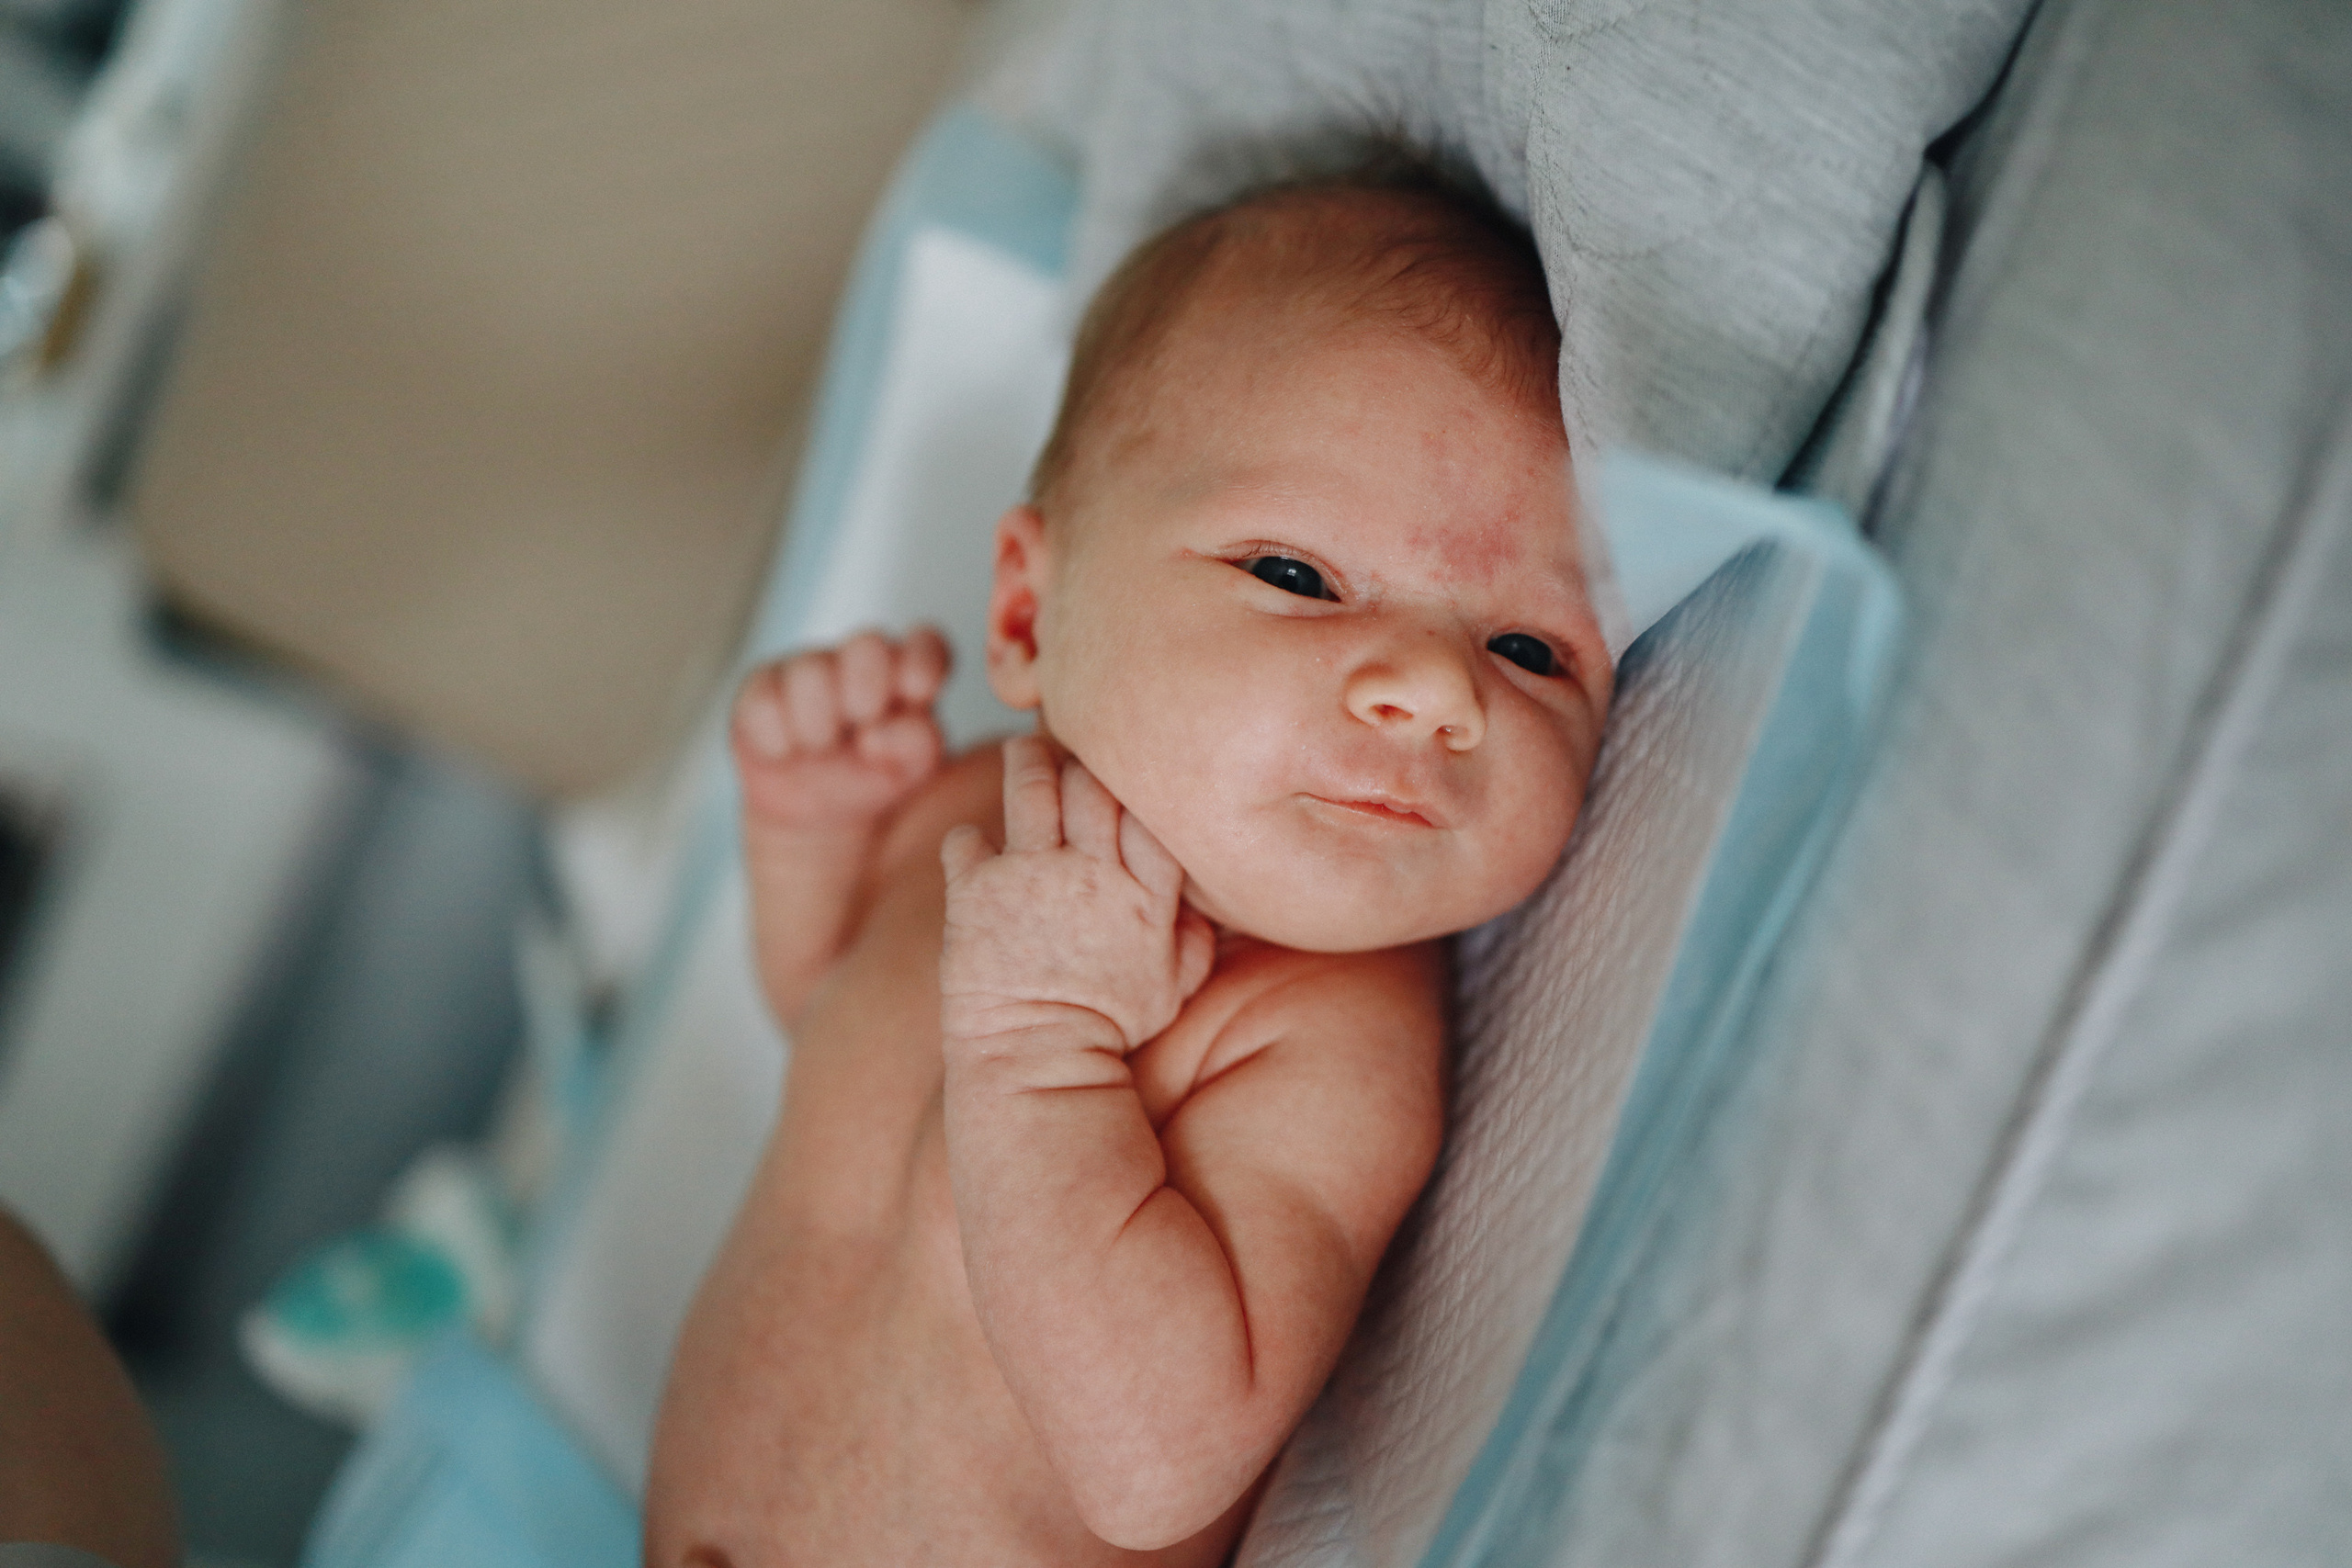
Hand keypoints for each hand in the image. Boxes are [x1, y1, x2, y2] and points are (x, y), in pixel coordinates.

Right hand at [732, 627, 950, 832]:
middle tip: (860, 722)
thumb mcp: (909, 768)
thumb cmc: (871, 775)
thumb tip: (885, 731)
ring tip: (819, 749)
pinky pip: (764, 704)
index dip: (923, 658)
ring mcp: (807, 670)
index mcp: (905, 674)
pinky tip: (785, 753)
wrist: (815, 812)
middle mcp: (857, 661)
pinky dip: (778, 741)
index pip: (926, 645)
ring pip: (811, 672)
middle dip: (867, 689)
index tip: (917, 690)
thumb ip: (919, 745)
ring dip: (818, 727)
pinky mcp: (760, 690)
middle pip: (870, 644)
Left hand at [940, 738, 1214, 1054]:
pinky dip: (968, 841)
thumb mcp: (1173, 989)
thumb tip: (1205, 904)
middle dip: (1082, 756)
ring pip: (1032, 784)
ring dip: (1027, 762)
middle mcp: (1091, 872)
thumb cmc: (1107, 1028)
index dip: (1136, 779)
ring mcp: (1030, 875)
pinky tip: (974, 851)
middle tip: (1073, 748)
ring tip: (1024, 755)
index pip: (1147, 806)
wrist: (1035, 1059)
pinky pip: (966, 839)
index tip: (1126, 772)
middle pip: (1092, 780)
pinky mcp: (975, 890)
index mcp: (1144, 894)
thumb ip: (1194, 939)